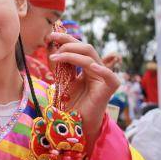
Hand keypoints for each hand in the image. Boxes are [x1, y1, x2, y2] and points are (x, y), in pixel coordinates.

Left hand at [48, 32, 120, 150]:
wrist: (77, 123)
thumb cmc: (70, 103)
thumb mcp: (62, 81)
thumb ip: (60, 66)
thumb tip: (51, 48)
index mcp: (86, 65)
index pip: (78, 47)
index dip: (65, 39)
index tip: (49, 36)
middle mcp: (96, 68)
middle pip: (85, 47)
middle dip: (67, 42)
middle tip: (51, 43)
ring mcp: (104, 76)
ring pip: (90, 57)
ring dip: (70, 54)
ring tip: (54, 58)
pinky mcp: (110, 87)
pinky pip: (108, 74)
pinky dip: (99, 68)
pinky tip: (89, 67)